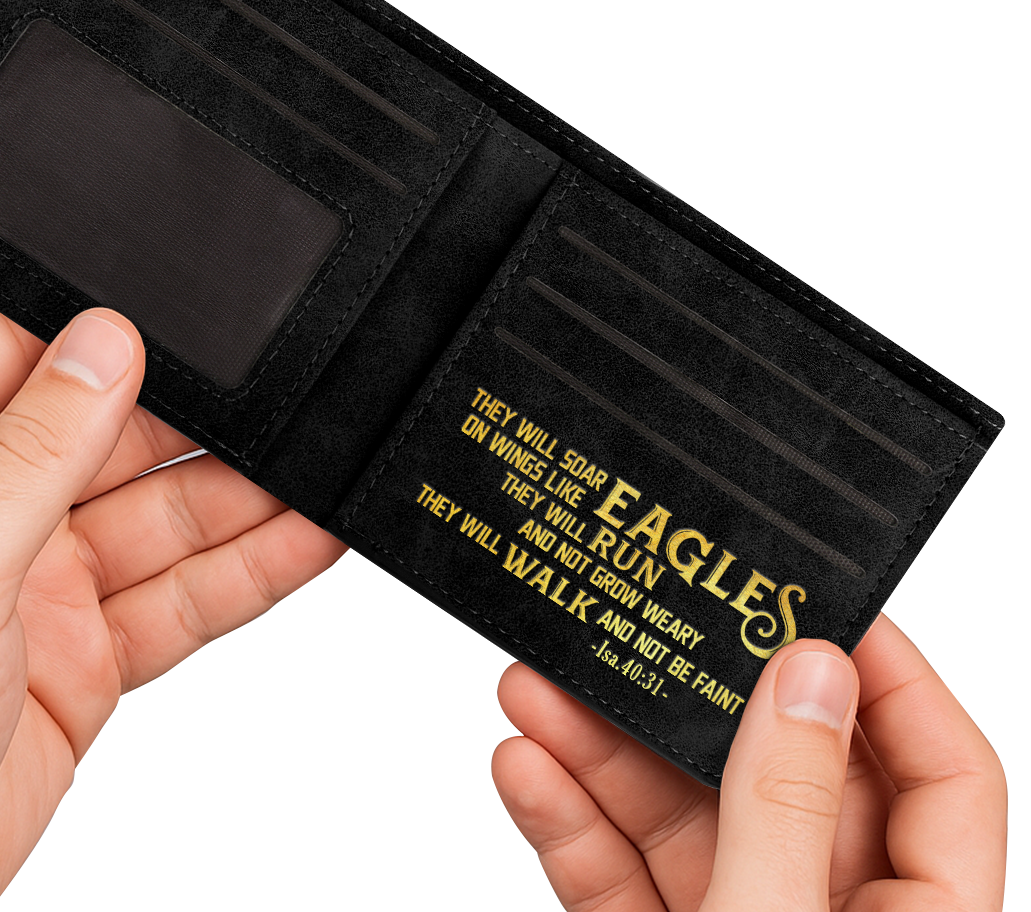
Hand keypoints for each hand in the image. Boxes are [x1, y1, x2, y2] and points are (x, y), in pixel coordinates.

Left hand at [0, 299, 344, 911]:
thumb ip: (29, 455)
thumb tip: (100, 345)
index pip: (7, 357)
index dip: (97, 335)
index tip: (188, 323)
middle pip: (107, 438)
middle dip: (198, 424)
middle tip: (287, 402)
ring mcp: (33, 591)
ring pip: (158, 522)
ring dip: (242, 500)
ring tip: (320, 470)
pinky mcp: (81, 660)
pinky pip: (177, 601)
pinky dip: (244, 574)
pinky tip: (302, 541)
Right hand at [492, 618, 1005, 910]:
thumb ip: (786, 813)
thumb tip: (807, 675)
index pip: (942, 770)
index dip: (890, 672)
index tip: (814, 599)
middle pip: (778, 772)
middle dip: (685, 702)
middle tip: (636, 621)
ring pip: (682, 817)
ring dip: (602, 751)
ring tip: (538, 684)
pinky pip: (622, 873)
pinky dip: (570, 823)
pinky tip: (528, 767)